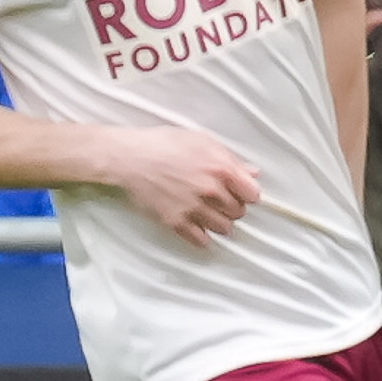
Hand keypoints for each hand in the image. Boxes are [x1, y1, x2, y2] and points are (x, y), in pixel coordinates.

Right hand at [102, 127, 262, 246]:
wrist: (129, 157)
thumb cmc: (163, 144)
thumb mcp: (202, 141)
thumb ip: (231, 159)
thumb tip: (252, 172)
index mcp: (221, 169)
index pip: (252, 194)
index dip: (247, 193)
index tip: (241, 193)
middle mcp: (211, 191)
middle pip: (238, 212)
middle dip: (233, 207)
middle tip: (222, 201)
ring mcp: (194, 208)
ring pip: (224, 228)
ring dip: (221, 222)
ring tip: (211, 214)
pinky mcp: (176, 221)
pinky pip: (200, 240)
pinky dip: (203, 237)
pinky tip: (199, 228)